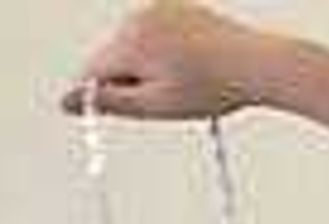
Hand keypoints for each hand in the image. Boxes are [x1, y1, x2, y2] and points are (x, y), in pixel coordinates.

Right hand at [62, 4, 282, 120]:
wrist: (259, 64)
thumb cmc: (216, 87)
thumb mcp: (158, 106)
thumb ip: (111, 103)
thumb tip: (69, 102)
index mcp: (130, 42)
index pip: (92, 70)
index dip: (94, 93)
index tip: (97, 109)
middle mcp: (139, 17)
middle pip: (113, 55)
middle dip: (128, 78)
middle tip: (167, 98)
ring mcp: (159, 8)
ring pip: (135, 44)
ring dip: (148, 63)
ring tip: (186, 79)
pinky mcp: (178, 5)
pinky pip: (157, 32)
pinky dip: (166, 48)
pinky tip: (193, 62)